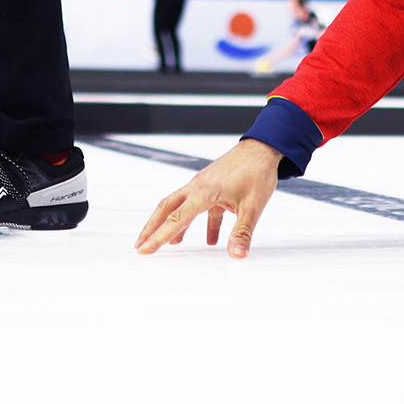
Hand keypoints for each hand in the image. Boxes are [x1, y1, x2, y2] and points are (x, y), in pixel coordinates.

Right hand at [137, 139, 281, 258]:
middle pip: (167, 209)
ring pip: (181, 207)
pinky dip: (200, 223)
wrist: (263, 147)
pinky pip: (201, 207)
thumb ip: (242, 232)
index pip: (176, 219)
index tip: (144, 250)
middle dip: (152, 228)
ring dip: (173, 225)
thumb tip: (237, 255)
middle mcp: (198, 187)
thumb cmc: (257, 171)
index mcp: (204, 192)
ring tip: (169, 244)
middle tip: (140, 245)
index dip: (158, 237)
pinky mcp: (212, 185)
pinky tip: (210, 240)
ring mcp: (203, 185)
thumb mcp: (253, 206)